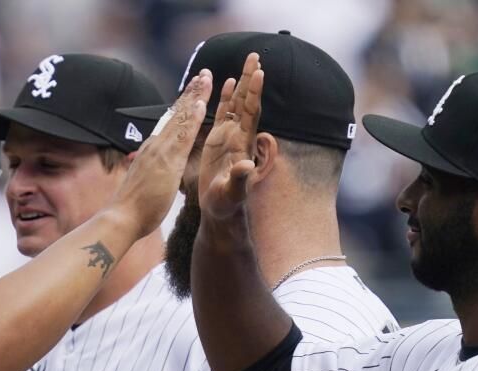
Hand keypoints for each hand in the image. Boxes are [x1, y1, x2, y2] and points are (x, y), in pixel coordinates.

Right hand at [111, 70, 212, 238]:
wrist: (121, 217)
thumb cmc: (133, 207)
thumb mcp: (142, 181)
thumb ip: (146, 169)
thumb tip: (144, 165)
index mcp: (152, 151)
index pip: (170, 123)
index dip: (182, 106)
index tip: (192, 91)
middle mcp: (155, 145)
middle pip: (176, 113)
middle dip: (191, 93)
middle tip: (204, 73)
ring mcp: (161, 151)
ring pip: (181, 118)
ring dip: (195, 96)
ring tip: (206, 78)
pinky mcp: (167, 162)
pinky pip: (183, 136)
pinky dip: (192, 119)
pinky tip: (202, 104)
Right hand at [198, 52, 263, 220]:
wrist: (219, 209)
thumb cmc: (227, 203)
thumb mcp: (233, 192)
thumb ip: (239, 178)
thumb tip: (247, 166)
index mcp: (243, 144)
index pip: (251, 113)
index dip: (254, 93)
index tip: (260, 73)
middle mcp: (238, 135)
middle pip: (246, 101)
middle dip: (251, 78)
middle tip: (256, 55)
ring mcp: (228, 136)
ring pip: (236, 103)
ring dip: (242, 82)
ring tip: (248, 61)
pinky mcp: (217, 140)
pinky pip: (222, 113)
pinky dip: (225, 97)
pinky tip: (228, 82)